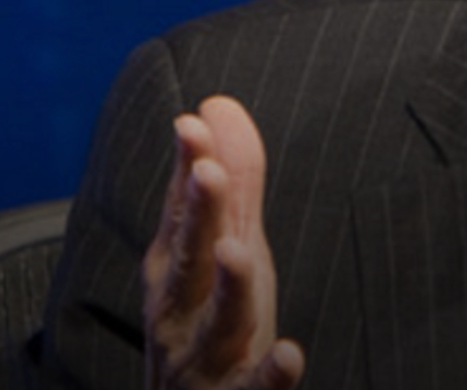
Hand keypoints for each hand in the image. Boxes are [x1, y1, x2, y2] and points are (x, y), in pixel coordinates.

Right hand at [143, 96, 304, 388]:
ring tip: (236, 252)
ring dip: (225, 289)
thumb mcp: (227, 246)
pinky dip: (269, 374)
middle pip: (189, 262)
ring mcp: (205, 361)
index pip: (182, 212)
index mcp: (177, 270)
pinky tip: (289, 353)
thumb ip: (230, 181)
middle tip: (209, 173)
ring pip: (214, 326)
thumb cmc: (212, 320)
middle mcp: (180, 314)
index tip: (192, 125)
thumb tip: (216, 104)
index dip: (189, 169)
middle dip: (197, 217)